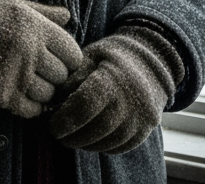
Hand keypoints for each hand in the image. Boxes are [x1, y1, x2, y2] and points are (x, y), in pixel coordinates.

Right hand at [0, 0, 83, 118]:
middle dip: (56, 75)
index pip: (73, 54)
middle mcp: (32, 52)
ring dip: (44, 91)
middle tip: (45, 72)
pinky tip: (25, 97)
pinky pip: (31, 109)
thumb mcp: (19, 6)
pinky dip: (32, 107)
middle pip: (61, 76)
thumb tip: (68, 16)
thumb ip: (46, 13)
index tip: (61, 59)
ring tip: (33, 83)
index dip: (70, 59)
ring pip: (47, 94)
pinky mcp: (3, 94)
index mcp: (39, 29)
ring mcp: (17, 75)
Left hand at [50, 25, 181, 153]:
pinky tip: (91, 140)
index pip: (85, 106)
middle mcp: (131, 100)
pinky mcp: (147, 128)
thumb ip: (72, 79)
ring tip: (73, 139)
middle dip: (73, 136)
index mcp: (114, 78)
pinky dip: (103, 147)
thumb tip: (53, 104)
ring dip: (87, 144)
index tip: (52, 126)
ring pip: (109, 141)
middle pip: (97, 128)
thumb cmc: (112, 57)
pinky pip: (121, 146)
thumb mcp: (89, 57)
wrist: (152, 60)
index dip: (65, 120)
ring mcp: (142, 116)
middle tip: (59, 136)